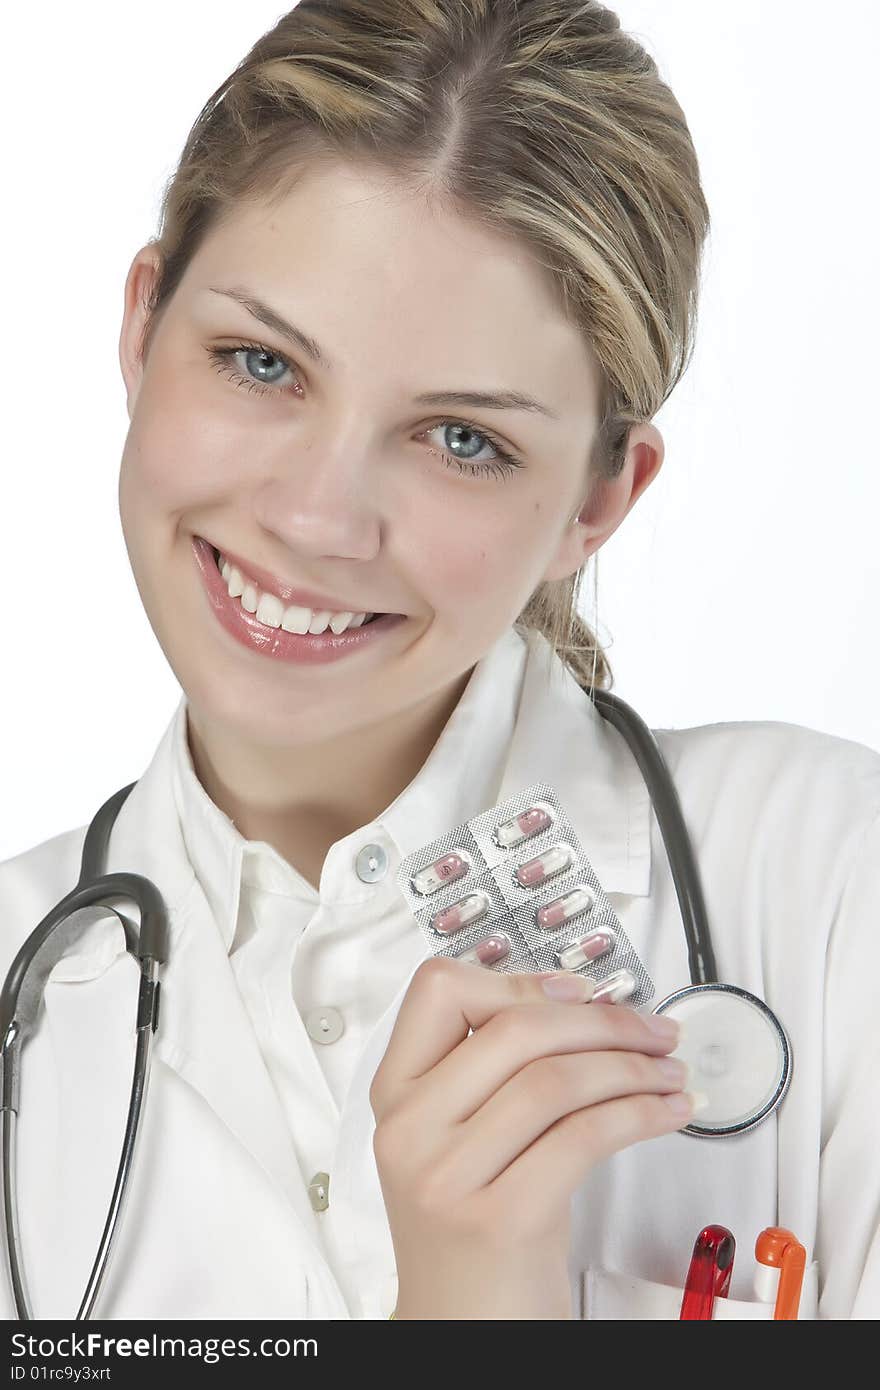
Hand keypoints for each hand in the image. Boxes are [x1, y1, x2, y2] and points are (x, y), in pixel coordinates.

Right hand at [370, 956, 691, 1319]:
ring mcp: (448, 1175)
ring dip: (632, 1067)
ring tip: (667, 1072)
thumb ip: (493, 1073)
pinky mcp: (501, 1218)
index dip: (517, 979)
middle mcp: (409, 1129)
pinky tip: (665, 1112)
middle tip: (651, 1030)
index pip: (438, 990)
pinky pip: (585, 1135)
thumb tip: (578, 1007)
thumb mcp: (465, 1140)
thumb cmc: (476, 1236)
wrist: (464, 1332)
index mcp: (395, 1095)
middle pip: (515, 1028)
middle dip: (602, 1020)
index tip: (575, 991)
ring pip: (555, 1079)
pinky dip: (641, 1113)